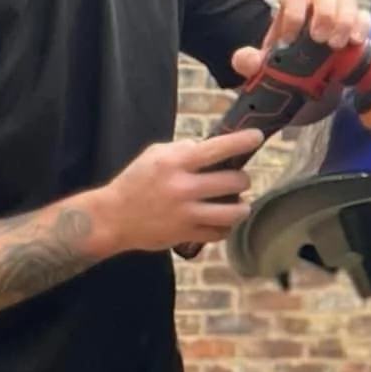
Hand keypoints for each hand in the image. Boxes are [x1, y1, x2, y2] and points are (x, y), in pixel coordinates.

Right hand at [91, 131, 265, 254]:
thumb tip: (209, 147)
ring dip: (242, 207)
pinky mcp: (186, 235)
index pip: (218, 148)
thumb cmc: (135, 182)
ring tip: (239, 204)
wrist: (112, 217)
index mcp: (176, 163)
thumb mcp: (154, 155)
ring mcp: (186, 214)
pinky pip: (220, 232)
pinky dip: (225, 227)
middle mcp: (184, 187)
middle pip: (234, 182)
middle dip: (243, 180)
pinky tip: (222, 221)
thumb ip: (183, 149)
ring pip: (234, 211)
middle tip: (239, 181)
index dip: (242, 141)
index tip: (258, 136)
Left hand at [231, 0, 370, 85]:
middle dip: (324, 13)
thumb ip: (248, 63)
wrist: (311, 90)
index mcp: (293, 13)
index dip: (295, 14)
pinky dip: (361, 27)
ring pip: (347, 2)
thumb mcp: (263, 70)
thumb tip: (249, 59)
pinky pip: (363, 17)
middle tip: (320, 39)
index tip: (291, 40)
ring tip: (338, 45)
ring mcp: (340, 18)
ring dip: (344, 21)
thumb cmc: (286, 72)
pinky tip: (356, 43)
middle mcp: (317, 9)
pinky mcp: (357, 30)